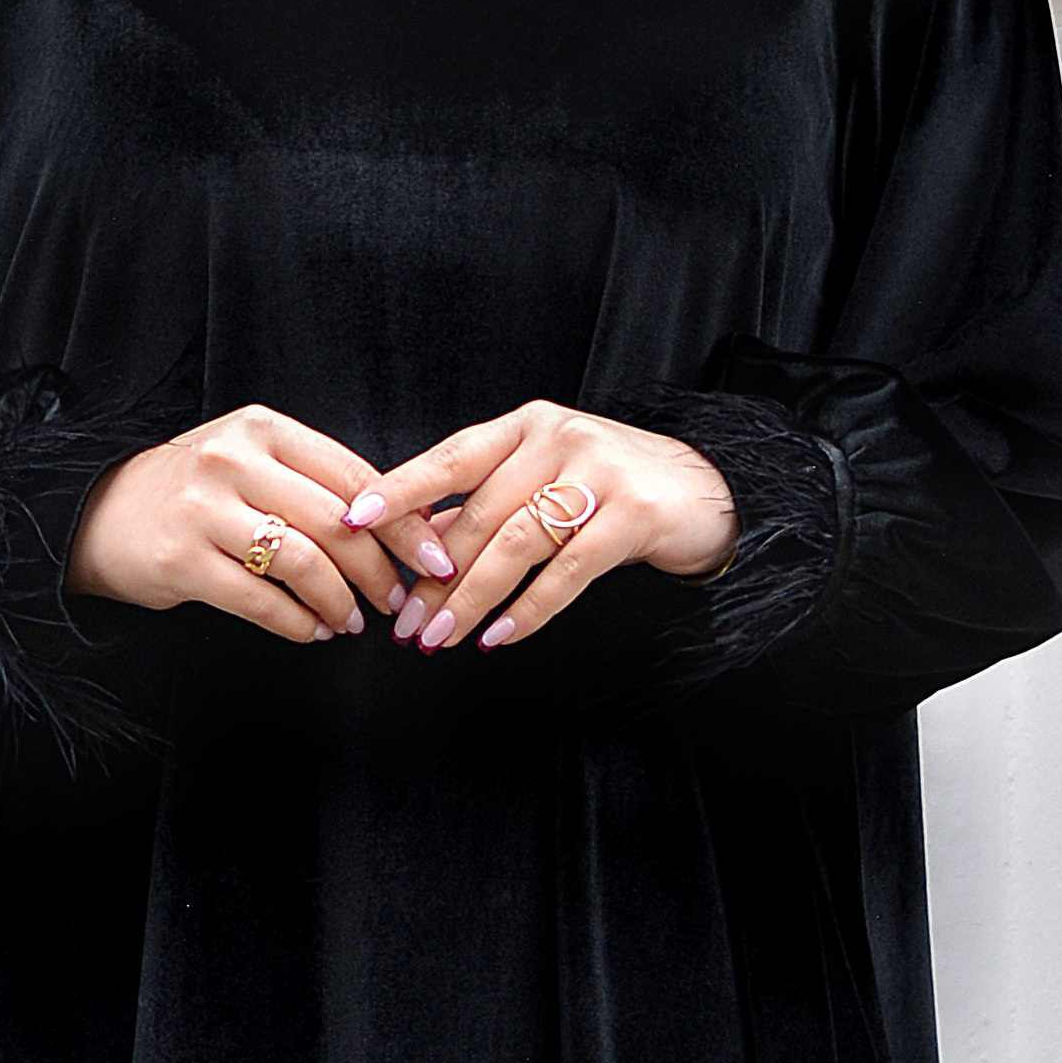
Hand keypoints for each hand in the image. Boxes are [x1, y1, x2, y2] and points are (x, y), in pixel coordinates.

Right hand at [67, 401, 461, 645]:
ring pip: (303, 562)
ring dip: (340, 602)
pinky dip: (298, 624)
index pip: (354, 475)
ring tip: (352, 622)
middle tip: (401, 599)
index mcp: (263, 429)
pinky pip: (261, 600)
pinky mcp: (182, 560)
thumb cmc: (194, 490)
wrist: (98, 513)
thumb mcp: (250, 460)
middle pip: (336, 521)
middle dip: (381, 569)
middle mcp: (234, 460)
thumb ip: (312, 480)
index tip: (437, 555)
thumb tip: (399, 523)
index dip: (404, 521)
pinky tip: (313, 630)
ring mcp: (205, 510)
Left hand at [342, 397, 740, 653]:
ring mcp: (599, 472)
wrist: (705, 489)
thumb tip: (417, 546)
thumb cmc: (610, 485)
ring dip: (472, 598)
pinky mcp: (632, 513)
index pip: (453, 456)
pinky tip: (500, 636)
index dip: (402, 488)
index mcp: (527, 425)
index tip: (357, 520)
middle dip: (434, 575)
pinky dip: (529, 609)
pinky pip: (568, 571)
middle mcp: (559, 437)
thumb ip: (488, 503)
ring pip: (517, 543)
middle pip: (480, 512)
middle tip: (403, 622)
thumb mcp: (545, 478)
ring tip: (439, 637)